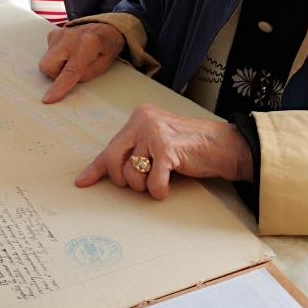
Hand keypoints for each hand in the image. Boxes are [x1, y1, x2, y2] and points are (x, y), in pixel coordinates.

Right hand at [39, 23, 124, 102]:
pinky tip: (68, 53)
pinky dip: (56, 58)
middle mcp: (71, 36)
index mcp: (89, 44)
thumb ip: (84, 76)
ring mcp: (60, 33)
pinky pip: (47, 54)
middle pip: (49, 66)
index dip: (59, 86)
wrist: (104, 29)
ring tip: (72, 60)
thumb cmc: (105, 48)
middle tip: (71, 72)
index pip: (71, 70)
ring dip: (58, 66)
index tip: (49, 98)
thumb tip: (65, 84)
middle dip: (56, 75)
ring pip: (46, 61)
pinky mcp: (53, 34)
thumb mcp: (103, 67)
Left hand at [75, 103, 253, 198]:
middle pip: (113, 162)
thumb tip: (100, 174)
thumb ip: (133, 152)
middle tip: (143, 181)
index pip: (110, 147)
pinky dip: (160, 190)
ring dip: (147, 186)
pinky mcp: (167, 148)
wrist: (224, 145)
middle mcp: (143, 120)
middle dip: (125, 180)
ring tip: (162, 176)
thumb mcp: (156, 143)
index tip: (83, 183)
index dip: (96, 169)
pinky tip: (169, 184)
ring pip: (133, 175)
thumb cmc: (190, 147)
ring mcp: (155, 132)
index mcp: (139, 116)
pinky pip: (152, 183)